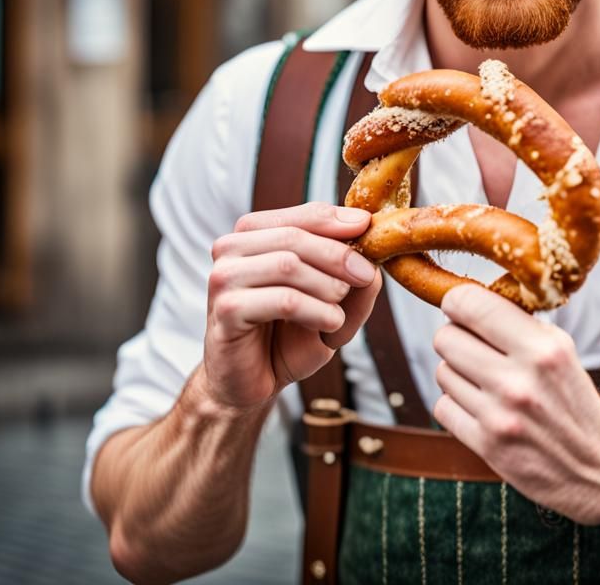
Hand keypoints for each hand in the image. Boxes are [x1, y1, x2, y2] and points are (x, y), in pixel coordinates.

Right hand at [203, 201, 380, 409]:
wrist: (253, 383)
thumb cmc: (288, 336)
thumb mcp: (332, 305)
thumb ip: (355, 283)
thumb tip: (375, 262)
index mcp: (255, 233)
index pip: (303, 214)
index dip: (339, 221)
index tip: (369, 229)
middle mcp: (232, 247)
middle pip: (296, 236)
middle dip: (339, 255)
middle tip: (365, 276)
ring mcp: (224, 277)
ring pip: (288, 265)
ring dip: (328, 287)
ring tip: (340, 310)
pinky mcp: (226, 310)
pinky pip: (283, 299)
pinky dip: (316, 311)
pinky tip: (329, 323)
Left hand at [433, 285, 599, 524]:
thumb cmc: (574, 400)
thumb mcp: (561, 349)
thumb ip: (517, 323)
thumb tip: (466, 299)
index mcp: (543, 348)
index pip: (472, 305)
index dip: (456, 300)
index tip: (458, 305)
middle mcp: (519, 381)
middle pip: (446, 338)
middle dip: (455, 337)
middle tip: (472, 344)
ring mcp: (500, 416)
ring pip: (443, 372)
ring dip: (457, 373)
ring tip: (484, 380)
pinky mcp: (488, 447)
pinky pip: (443, 408)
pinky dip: (456, 405)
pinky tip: (479, 406)